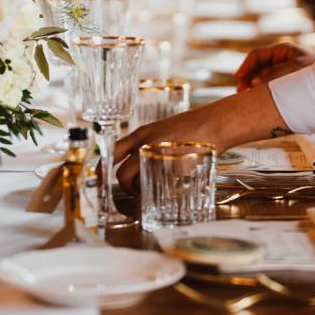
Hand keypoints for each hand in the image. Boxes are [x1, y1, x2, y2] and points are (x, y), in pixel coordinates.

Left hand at [113, 84, 290, 191]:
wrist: (214, 124)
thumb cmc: (190, 127)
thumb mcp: (162, 130)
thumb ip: (147, 144)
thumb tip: (136, 163)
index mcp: (141, 134)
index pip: (112, 153)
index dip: (102, 168)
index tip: (101, 178)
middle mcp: (146, 145)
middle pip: (122, 175)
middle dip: (124, 187)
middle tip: (132, 190)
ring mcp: (159, 158)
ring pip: (140, 183)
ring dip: (142, 190)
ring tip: (153, 186)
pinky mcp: (174, 169)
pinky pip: (161, 183)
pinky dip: (163, 186)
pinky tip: (173, 180)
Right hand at [233, 42, 314, 91]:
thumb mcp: (295, 69)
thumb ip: (273, 73)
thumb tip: (254, 81)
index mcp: (283, 50)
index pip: (258, 55)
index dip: (245, 66)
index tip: (238, 78)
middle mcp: (282, 59)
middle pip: (258, 66)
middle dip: (247, 78)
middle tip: (240, 92)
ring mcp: (285, 72)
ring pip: (263, 77)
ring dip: (254, 85)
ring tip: (247, 97)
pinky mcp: (288, 84)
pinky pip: (271, 86)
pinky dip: (264, 91)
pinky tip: (259, 100)